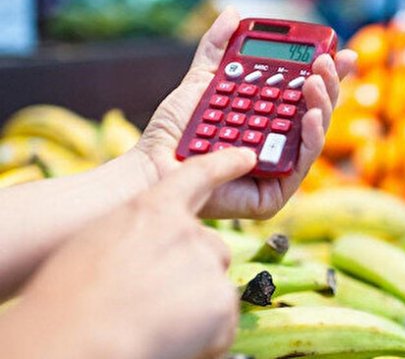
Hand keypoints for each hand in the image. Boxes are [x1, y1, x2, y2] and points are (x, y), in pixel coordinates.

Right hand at [3, 148, 256, 358]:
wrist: (75, 341)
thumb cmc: (66, 302)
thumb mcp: (94, 248)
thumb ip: (133, 240)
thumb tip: (146, 257)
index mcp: (149, 209)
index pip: (198, 175)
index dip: (224, 164)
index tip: (245, 157)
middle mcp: (186, 229)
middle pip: (211, 249)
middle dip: (193, 276)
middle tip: (157, 302)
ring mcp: (207, 262)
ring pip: (215, 288)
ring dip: (195, 311)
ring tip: (154, 327)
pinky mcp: (221, 300)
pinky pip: (223, 325)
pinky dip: (204, 342)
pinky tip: (171, 344)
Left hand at [135, 8, 356, 218]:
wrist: (153, 164)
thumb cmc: (175, 131)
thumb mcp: (201, 80)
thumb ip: (217, 48)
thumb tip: (233, 13)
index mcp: (268, 115)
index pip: (305, 91)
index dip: (324, 71)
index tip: (335, 49)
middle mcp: (279, 139)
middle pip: (315, 109)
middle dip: (327, 83)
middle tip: (324, 61)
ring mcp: (280, 164)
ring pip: (314, 133)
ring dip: (322, 104)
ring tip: (315, 82)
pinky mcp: (276, 191)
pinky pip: (302, 162)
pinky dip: (311, 137)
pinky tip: (309, 114)